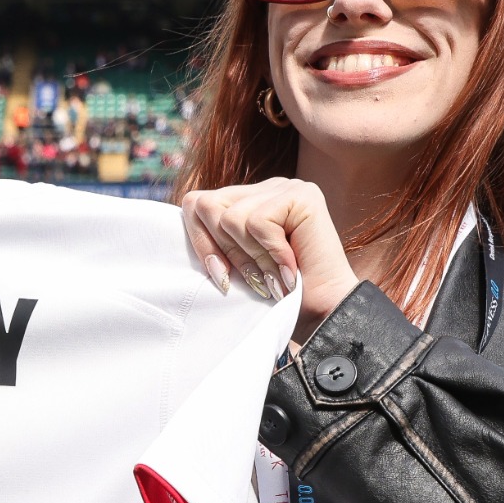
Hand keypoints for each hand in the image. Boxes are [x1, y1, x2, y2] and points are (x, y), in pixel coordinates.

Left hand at [180, 177, 357, 341]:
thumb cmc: (279, 297)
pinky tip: (290, 268)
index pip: (197, 203)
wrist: (323, 315)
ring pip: (231, 217)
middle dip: (225, 251)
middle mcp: (267, 187)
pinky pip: (257, 222)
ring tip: (274, 274)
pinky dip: (270, 254)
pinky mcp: (302, 195)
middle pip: (207, 206)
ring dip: (251, 257)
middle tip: (255, 278)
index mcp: (249, 199)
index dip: (200, 242)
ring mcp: (286, 187)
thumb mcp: (234, 265)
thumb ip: (213, 238)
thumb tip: (180, 215)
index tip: (223, 277)